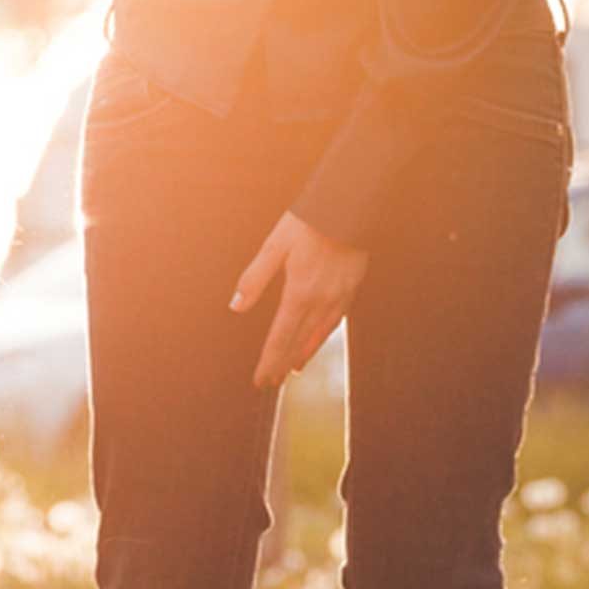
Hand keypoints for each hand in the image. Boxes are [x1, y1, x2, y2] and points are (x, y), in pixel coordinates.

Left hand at [229, 212, 367, 388]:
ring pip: (319, 335)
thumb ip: (254, 278)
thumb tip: (237, 305)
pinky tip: (316, 340)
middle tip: (272, 382)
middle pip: (298, 342)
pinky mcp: (351, 289)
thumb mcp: (274, 247)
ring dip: (303, 354)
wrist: (349, 206)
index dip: (269, 361)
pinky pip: (335, 322)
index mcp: (299, 293)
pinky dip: (322, 336)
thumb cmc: (308, 223)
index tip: (261, 380)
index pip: (280, 337)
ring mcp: (339, 297)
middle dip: (282, 364)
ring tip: (292, 369)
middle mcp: (321, 301)